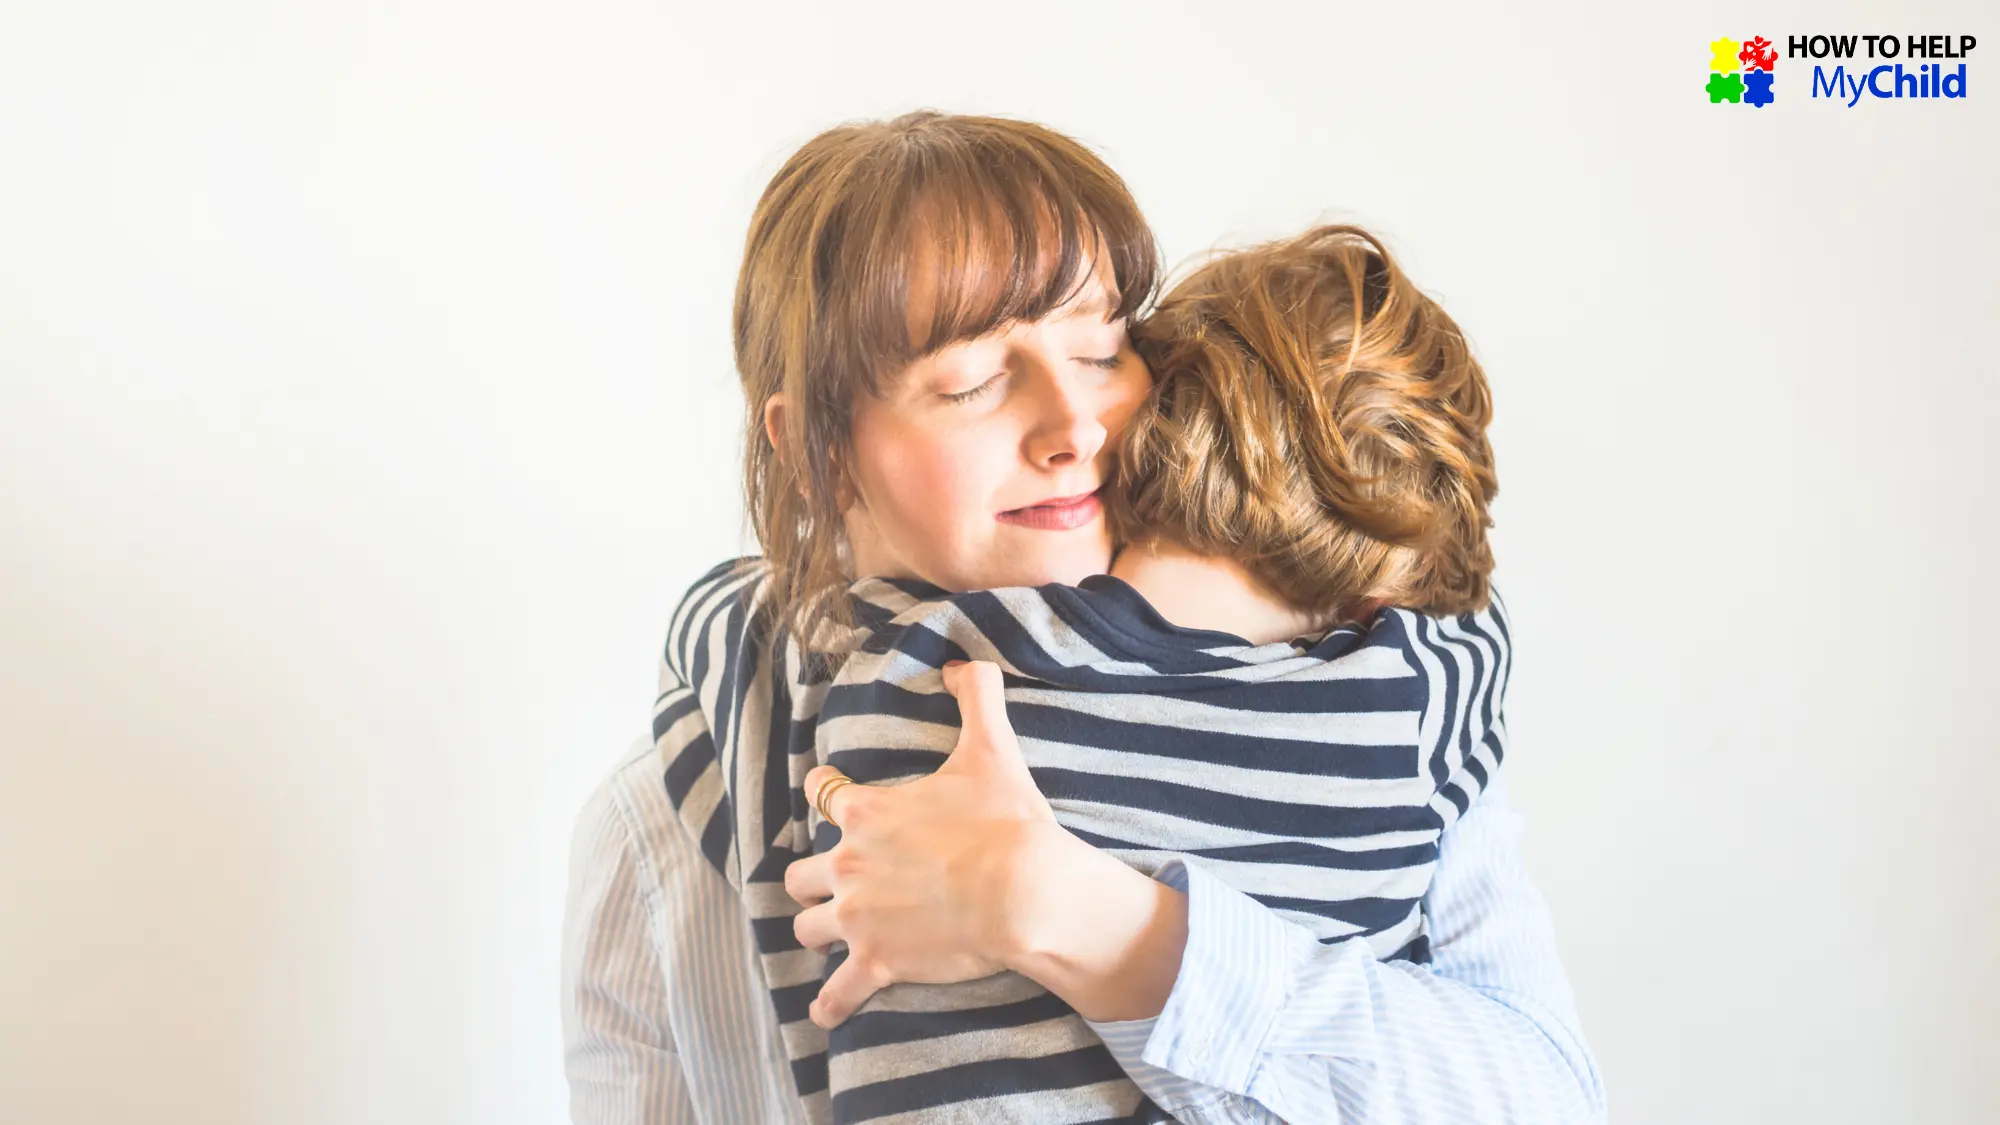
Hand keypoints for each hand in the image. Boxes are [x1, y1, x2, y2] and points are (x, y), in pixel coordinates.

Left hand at [786, 659, 1061, 1028]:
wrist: (1023, 891)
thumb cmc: (1005, 821)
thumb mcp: (991, 747)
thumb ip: (977, 696)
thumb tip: (965, 662)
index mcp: (867, 813)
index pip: (821, 796)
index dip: (824, 794)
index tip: (827, 795)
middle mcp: (849, 864)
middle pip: (801, 873)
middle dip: (811, 877)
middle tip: (829, 882)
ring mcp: (858, 917)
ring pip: (808, 927)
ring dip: (817, 930)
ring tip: (829, 937)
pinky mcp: (877, 962)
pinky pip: (837, 993)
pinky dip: (830, 1004)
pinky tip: (826, 1011)